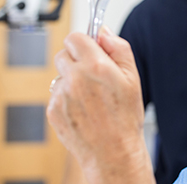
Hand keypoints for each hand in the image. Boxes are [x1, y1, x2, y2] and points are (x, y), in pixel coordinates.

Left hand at [47, 27, 153, 183]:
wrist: (113, 153)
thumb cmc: (125, 118)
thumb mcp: (133, 78)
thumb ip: (119, 48)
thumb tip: (104, 33)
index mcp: (96, 66)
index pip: (76, 37)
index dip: (84, 42)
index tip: (90, 49)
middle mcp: (75, 78)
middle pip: (63, 53)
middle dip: (76, 60)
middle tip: (93, 75)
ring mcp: (61, 95)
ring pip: (60, 75)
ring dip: (71, 79)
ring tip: (90, 97)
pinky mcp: (52, 110)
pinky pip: (56, 94)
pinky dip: (66, 98)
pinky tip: (83, 109)